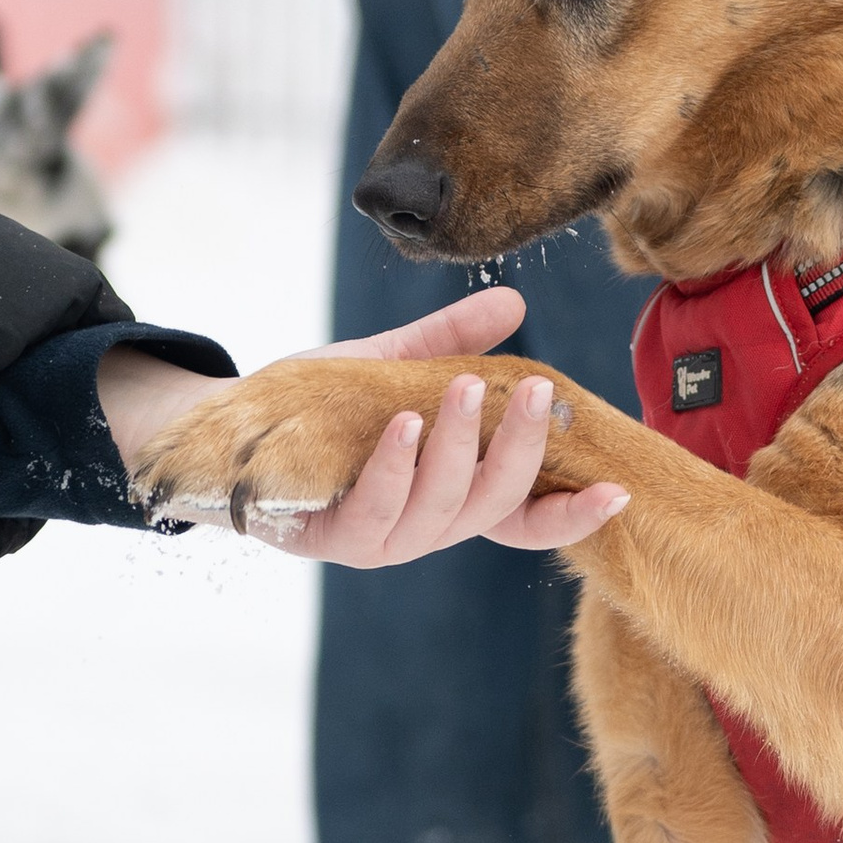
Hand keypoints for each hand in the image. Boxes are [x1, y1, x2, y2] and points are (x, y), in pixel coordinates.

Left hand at [95, 286, 625, 561]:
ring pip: (441, 511)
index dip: (572, 515)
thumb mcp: (387, 366)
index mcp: (447, 496)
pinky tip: (406, 424)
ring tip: (465, 390)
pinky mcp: (329, 540)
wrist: (223, 426)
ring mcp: (378, 541)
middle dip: (519, 450)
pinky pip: (376, 511)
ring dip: (459, 450)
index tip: (619, 492)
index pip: (522, 519)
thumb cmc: (311, 407)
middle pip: (493, 506)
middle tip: (535, 391)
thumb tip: (512, 301)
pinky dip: (397, 467)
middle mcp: (421, 529)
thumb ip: (447, 341)